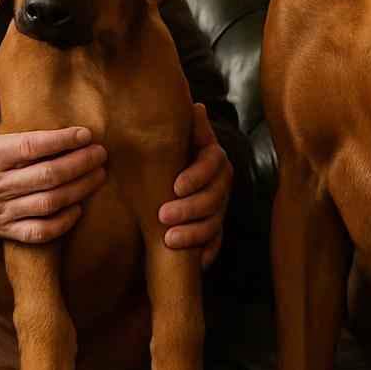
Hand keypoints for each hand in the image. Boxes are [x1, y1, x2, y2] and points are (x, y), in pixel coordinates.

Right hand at [0, 72, 107, 244]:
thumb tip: (2, 71)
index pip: (34, 146)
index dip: (63, 140)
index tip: (85, 133)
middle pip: (49, 176)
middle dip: (81, 164)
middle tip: (101, 153)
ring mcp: (1, 210)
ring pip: (48, 204)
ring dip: (79, 190)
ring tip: (98, 176)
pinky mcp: (2, 230)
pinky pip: (37, 233)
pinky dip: (61, 224)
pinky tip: (77, 209)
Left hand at [158, 103, 231, 266]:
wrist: (151, 183)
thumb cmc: (154, 156)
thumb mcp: (162, 142)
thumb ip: (180, 128)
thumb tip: (196, 107)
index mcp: (210, 156)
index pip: (212, 163)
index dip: (196, 175)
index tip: (175, 186)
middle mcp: (219, 181)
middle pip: (215, 197)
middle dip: (190, 208)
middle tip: (162, 216)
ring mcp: (218, 208)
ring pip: (215, 223)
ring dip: (194, 233)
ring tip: (169, 240)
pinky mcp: (213, 231)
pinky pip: (215, 245)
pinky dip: (205, 253)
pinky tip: (194, 261)